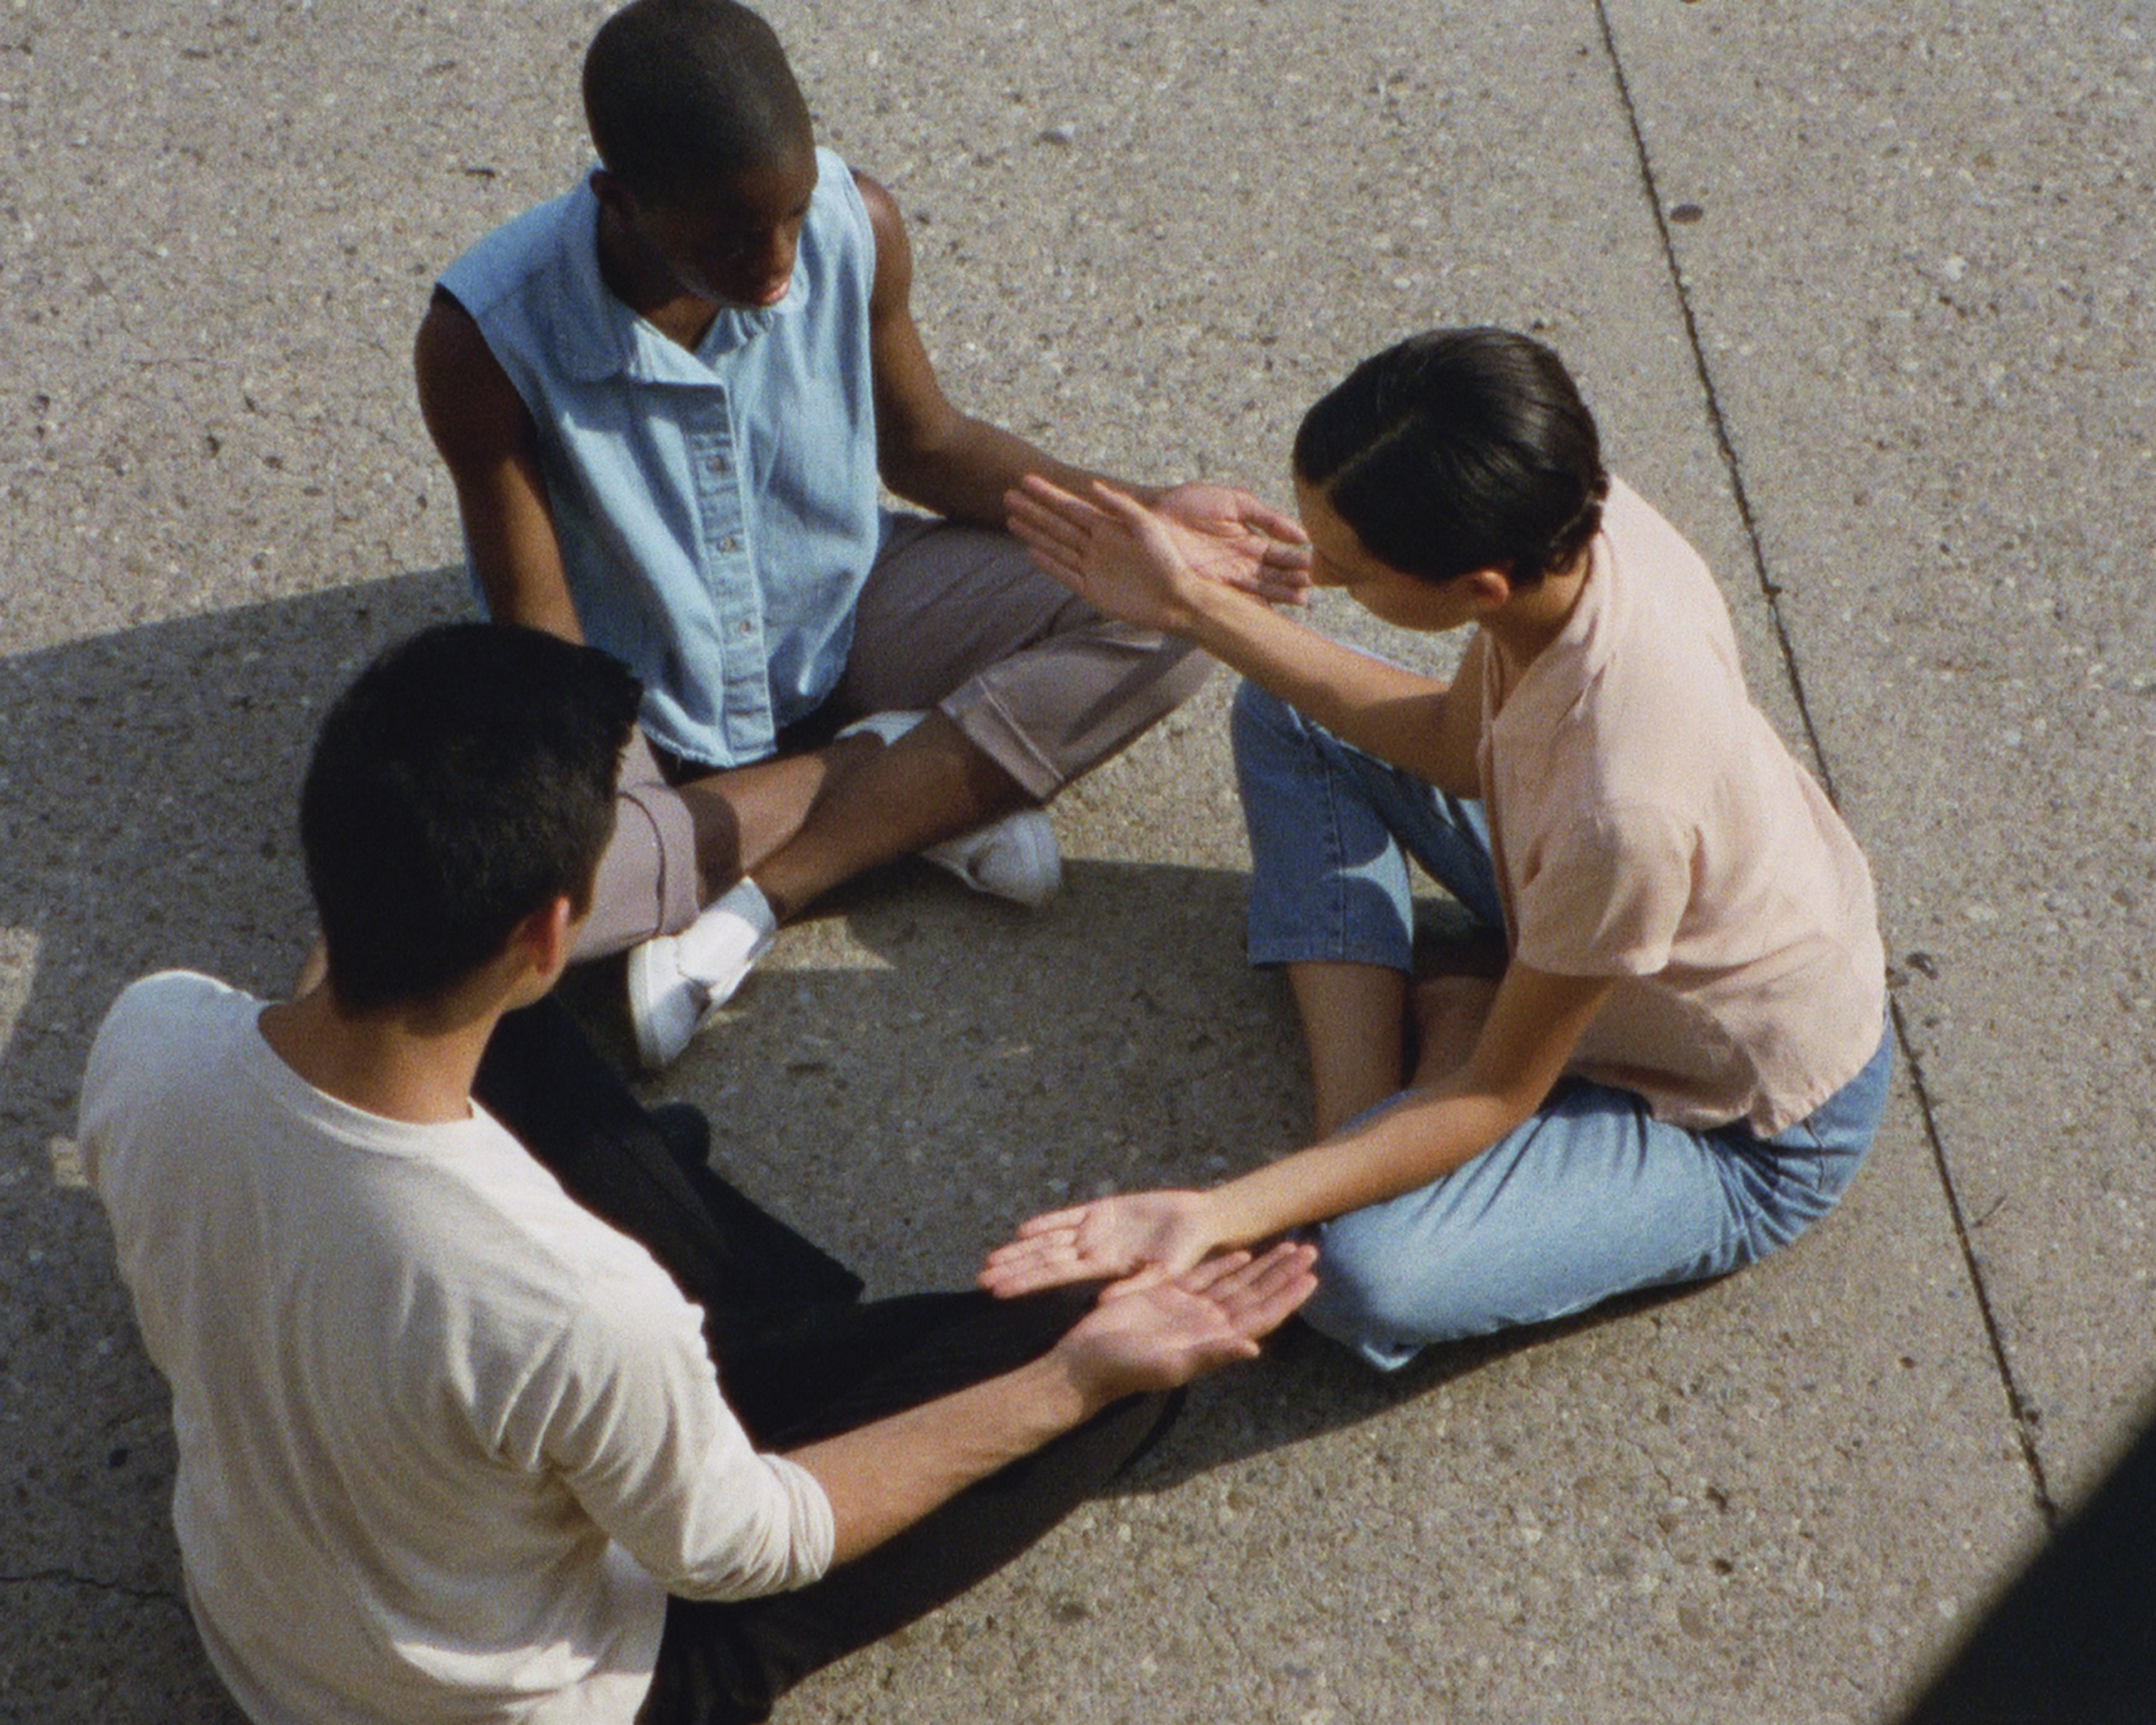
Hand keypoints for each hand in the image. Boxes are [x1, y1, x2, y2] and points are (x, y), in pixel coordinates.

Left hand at [980, 1188, 1223, 1298]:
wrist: (1202, 1224)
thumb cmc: (1188, 1255)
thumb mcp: (1165, 1276)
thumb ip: (1134, 1286)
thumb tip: (1100, 1301)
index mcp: (1103, 1269)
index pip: (1054, 1276)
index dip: (1024, 1282)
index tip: (996, 1292)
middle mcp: (1092, 1251)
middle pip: (1044, 1259)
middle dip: (1014, 1269)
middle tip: (981, 1279)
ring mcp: (1095, 1230)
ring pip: (1049, 1240)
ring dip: (1022, 1249)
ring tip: (992, 1260)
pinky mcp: (1103, 1209)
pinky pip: (1068, 1216)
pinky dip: (1047, 1222)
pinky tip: (1023, 1230)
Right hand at [1005, 476, 1207, 634]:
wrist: (1175, 600)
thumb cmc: (1167, 561)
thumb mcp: (1146, 526)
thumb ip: (1120, 506)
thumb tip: (1092, 485)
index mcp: (1108, 527)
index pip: (1070, 506)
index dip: (1048, 493)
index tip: (1026, 479)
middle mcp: (1096, 545)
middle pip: (1056, 524)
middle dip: (1033, 510)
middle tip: (1007, 495)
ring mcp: (1092, 568)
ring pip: (1055, 546)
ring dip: (1033, 533)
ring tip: (1010, 520)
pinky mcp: (1091, 591)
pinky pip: (1064, 574)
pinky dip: (1047, 563)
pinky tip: (1030, 551)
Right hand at [1051, 1242, 1318, 1398]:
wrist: (1088, 1360)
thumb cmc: (1128, 1369)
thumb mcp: (1172, 1364)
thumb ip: (1213, 1354)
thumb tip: (1255, 1348)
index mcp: (1215, 1340)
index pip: (1261, 1316)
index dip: (1287, 1297)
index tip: (1311, 1278)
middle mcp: (1208, 1323)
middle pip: (1255, 1294)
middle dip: (1282, 1274)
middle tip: (1311, 1250)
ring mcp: (1189, 1308)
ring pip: (1235, 1283)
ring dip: (1262, 1266)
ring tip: (1287, 1247)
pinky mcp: (1167, 1294)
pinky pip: (1204, 1276)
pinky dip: (1225, 1265)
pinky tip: (1244, 1253)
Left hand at [1154, 483, 1312, 606]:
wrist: (1154, 511)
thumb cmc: (1191, 501)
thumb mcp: (1234, 501)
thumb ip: (1266, 515)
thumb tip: (1300, 533)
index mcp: (1250, 541)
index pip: (1280, 555)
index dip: (1297, 561)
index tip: (1315, 566)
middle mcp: (1241, 563)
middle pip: (1274, 576)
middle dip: (1293, 581)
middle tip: (1310, 585)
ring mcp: (1226, 577)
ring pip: (1259, 590)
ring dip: (1280, 594)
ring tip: (1300, 598)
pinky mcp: (1208, 587)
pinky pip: (1233, 599)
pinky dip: (1252, 606)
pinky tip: (1269, 611)